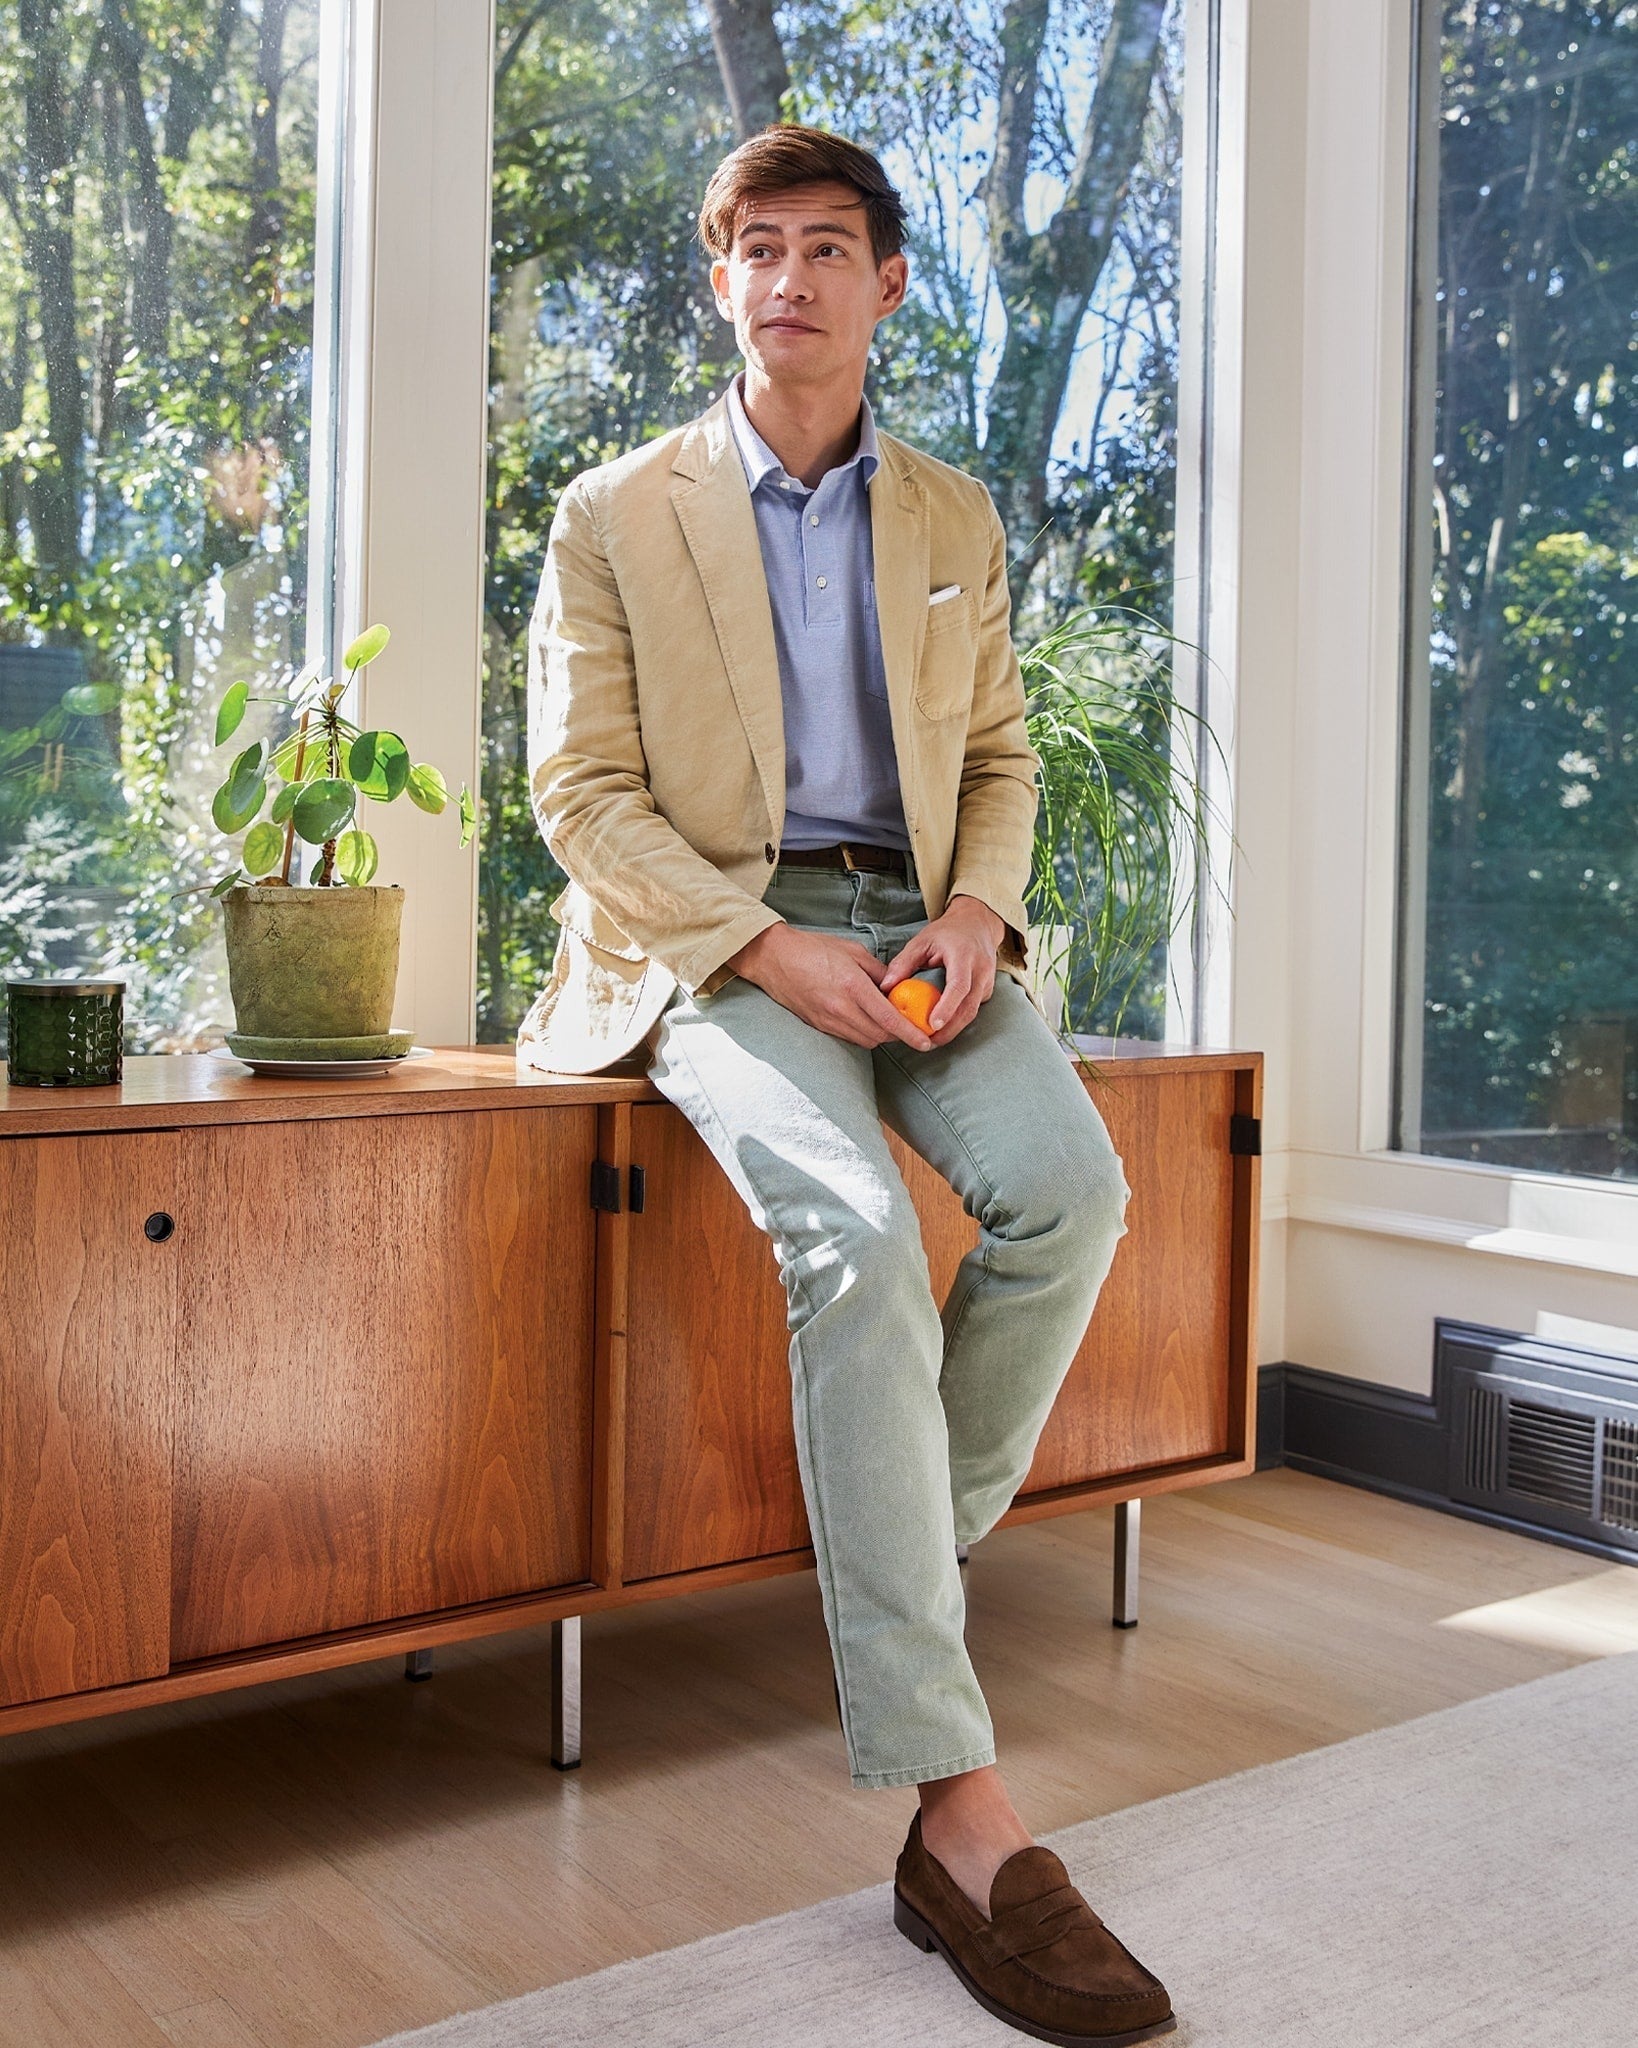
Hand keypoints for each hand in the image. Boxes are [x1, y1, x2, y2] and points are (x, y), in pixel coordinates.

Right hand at [726, 923, 937, 1050]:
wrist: (774, 958)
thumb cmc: (812, 948)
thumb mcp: (852, 951)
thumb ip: (878, 972)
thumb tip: (896, 988)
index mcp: (852, 986)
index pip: (888, 1019)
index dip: (910, 1034)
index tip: (925, 1041)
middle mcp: (841, 1008)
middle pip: (880, 1035)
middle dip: (898, 1035)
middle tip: (909, 1026)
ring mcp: (828, 1020)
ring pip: (865, 1040)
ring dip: (881, 1035)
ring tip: (888, 1022)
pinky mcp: (819, 1025)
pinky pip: (849, 1037)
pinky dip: (863, 1033)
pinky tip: (866, 1020)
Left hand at [879, 895, 1004, 1048]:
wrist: (978, 924)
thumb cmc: (947, 933)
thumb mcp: (922, 941)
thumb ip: (903, 963)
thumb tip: (885, 987)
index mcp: (963, 955)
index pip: (959, 986)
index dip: (947, 1007)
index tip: (933, 1025)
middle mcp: (980, 970)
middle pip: (968, 1007)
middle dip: (950, 1029)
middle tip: (928, 1042)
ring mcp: (987, 981)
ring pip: (972, 1013)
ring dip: (954, 1029)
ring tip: (932, 1040)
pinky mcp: (987, 990)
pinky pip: (973, 1010)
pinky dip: (958, 1021)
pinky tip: (942, 1028)